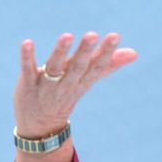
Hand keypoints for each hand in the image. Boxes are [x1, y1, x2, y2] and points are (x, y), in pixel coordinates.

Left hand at [13, 32, 137, 137]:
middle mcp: (65, 85)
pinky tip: (27, 43)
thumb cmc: (65, 96)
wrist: (40, 127)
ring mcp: (45, 86)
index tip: (115, 36)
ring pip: (54, 68)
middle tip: (92, 35)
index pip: (96, 68)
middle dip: (85, 52)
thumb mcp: (86, 82)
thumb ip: (107, 65)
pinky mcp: (27, 85)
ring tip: (67, 36)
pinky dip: (27, 58)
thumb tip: (134, 53)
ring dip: (60, 53)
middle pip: (76, 68)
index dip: (105, 53)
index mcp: (81, 82)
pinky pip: (27, 70)